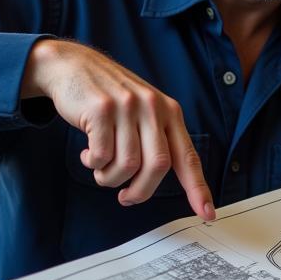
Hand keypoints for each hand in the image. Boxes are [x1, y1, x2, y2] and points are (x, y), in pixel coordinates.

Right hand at [21, 38, 214, 218]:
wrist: (72, 66)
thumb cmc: (108, 97)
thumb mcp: (142, 111)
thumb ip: (153, 140)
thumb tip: (151, 183)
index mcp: (169, 111)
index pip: (188, 156)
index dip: (198, 188)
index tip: (207, 213)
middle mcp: (153, 107)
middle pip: (158, 166)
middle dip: (141, 191)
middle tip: (126, 197)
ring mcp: (128, 107)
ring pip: (128, 165)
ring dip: (110, 178)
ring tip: (100, 167)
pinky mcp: (102, 109)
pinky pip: (102, 156)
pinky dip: (93, 164)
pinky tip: (87, 154)